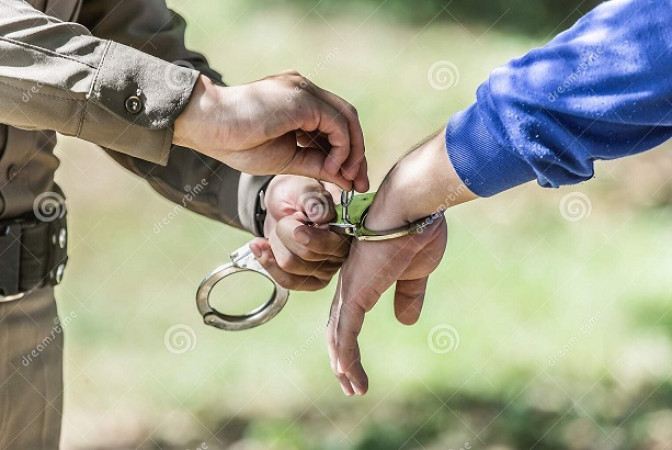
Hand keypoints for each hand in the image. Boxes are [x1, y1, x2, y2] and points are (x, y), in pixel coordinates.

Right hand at [173, 73, 367, 191]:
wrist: (207, 125)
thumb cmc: (236, 142)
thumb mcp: (287, 159)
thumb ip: (317, 165)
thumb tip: (346, 180)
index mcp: (299, 103)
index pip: (337, 124)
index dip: (349, 153)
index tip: (352, 181)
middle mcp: (305, 90)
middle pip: (347, 119)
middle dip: (357, 153)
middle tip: (358, 184)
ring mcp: (304, 90)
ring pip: (347, 118)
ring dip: (353, 151)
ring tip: (345, 178)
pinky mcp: (302, 98)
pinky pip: (337, 122)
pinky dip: (341, 148)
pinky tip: (331, 168)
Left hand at [248, 175, 349, 290]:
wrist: (284, 202)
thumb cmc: (298, 194)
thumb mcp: (304, 188)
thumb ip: (312, 199)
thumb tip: (320, 216)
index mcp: (345, 228)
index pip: (332, 243)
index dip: (313, 239)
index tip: (297, 227)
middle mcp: (340, 253)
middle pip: (306, 254)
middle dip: (285, 232)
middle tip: (287, 219)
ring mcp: (325, 269)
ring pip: (290, 265)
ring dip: (276, 244)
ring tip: (279, 230)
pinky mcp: (309, 281)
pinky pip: (286, 281)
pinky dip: (267, 262)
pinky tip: (259, 246)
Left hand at [326, 129, 477, 394]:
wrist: (413, 208)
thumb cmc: (416, 230)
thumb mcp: (416, 272)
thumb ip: (408, 295)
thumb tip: (405, 320)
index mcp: (363, 278)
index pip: (348, 316)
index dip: (348, 341)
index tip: (354, 363)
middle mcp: (350, 284)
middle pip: (338, 329)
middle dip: (342, 359)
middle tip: (349, 383)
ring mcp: (350, 289)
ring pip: (338, 336)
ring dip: (344, 365)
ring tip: (353, 388)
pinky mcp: (356, 294)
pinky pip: (346, 334)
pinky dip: (347, 359)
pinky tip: (350, 377)